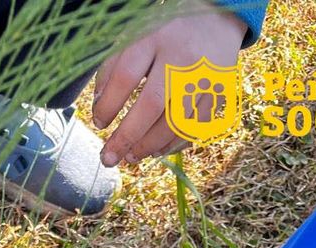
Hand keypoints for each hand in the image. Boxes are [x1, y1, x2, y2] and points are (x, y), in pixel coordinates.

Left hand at [93, 2, 246, 162]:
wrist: (217, 21)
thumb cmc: (167, 35)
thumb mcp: (137, 38)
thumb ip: (114, 67)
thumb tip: (98, 107)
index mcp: (156, 38)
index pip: (125, 76)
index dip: (108, 105)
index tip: (99, 123)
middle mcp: (181, 57)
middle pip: (151, 105)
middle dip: (126, 137)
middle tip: (109, 158)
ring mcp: (203, 77)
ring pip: (174, 122)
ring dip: (148, 146)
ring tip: (131, 156)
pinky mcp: (217, 94)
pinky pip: (194, 128)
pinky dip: (173, 144)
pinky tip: (156, 150)